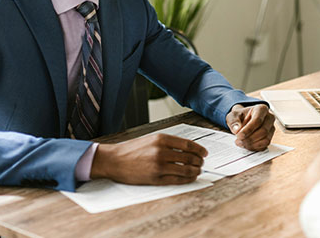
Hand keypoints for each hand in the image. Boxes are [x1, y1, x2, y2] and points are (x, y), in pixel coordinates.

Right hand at [90, 133, 207, 184]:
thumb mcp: (151, 139)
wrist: (114, 160)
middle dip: (199, 161)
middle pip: (189, 157)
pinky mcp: (156, 178)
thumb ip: (169, 143)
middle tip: (202, 163)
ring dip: (195, 171)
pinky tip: (190, 178)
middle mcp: (161, 151)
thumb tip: (188, 149)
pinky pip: (177, 180)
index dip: (200, 150)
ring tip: (198, 171)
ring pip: (186, 169)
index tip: (205, 153)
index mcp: (161, 139)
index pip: (188, 145)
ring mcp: (159, 166)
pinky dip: (187, 179)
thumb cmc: (132, 150)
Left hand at [225, 104, 275, 150]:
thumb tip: (236, 130)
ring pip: (266, 140)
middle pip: (263, 131)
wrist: (242, 120)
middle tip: (238, 141)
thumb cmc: (239, 116)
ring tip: (241, 143)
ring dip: (252, 144)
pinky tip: (246, 145)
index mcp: (262, 109)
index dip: (248, 129)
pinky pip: (264, 146)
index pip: (258, 120)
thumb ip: (233, 121)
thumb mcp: (233, 116)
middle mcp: (269, 118)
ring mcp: (271, 129)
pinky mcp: (270, 137)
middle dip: (249, 138)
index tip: (239, 135)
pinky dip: (254, 147)